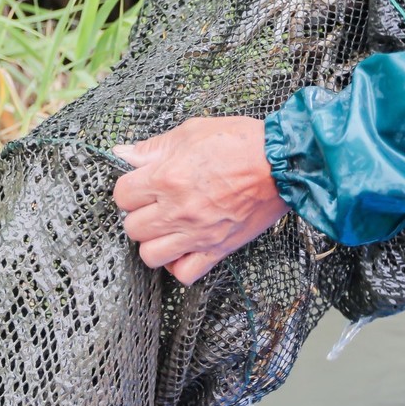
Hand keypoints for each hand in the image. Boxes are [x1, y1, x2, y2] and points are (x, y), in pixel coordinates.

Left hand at [112, 118, 288, 284]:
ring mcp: (197, 234)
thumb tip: (124, 154)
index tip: (141, 186)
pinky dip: (178, 265)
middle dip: (140, 215)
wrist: (282, 163)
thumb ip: (154, 147)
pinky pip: (184, 273)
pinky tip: (183, 248)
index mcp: (167, 178)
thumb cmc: (242, 143)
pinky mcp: (217, 249)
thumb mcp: (192, 131)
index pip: (122, 195)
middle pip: (132, 227)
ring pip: (151, 255)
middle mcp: (178, 210)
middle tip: (155, 205)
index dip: (130, 189)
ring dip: (154, 242)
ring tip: (166, 229)